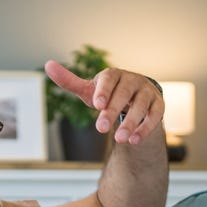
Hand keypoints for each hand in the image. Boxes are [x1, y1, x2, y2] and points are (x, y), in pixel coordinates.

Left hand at [44, 60, 164, 145]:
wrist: (135, 99)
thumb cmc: (108, 95)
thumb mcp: (89, 90)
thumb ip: (70, 81)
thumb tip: (48, 65)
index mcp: (114, 74)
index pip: (109, 79)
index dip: (103, 91)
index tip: (96, 105)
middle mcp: (132, 80)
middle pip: (124, 94)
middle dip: (112, 112)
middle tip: (100, 128)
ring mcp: (147, 92)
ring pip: (141, 106)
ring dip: (130, 123)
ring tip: (118, 139)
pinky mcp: (158, 105)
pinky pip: (155, 116)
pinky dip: (145, 128)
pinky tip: (134, 140)